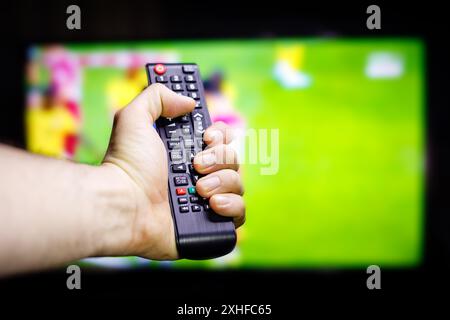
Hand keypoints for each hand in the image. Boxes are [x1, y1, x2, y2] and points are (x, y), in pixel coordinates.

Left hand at [102, 84, 244, 259]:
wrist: (123, 205)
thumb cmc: (126, 165)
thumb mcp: (134, 118)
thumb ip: (157, 97)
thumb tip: (188, 101)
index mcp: (185, 154)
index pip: (220, 139)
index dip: (221, 135)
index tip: (207, 137)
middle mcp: (198, 176)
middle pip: (232, 159)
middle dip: (219, 158)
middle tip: (196, 164)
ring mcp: (205, 201)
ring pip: (238, 183)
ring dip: (223, 181)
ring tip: (200, 189)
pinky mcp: (210, 224)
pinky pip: (239, 212)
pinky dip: (232, 206)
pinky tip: (213, 204)